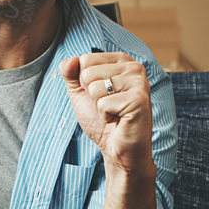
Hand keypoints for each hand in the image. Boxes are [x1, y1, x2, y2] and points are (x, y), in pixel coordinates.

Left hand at [60, 52, 154, 175]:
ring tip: (114, 113)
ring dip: (99, 106)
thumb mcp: (80, 92)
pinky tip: (119, 120)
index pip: (85, 59)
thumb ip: (71, 73)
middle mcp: (133, 67)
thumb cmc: (101, 120)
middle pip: (88, 72)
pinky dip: (105, 116)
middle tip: (108, 106)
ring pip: (94, 87)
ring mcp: (139, 82)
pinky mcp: (139, 99)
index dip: (84, 82)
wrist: (118, 150)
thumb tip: (70, 60)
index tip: (101, 95)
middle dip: (91, 95)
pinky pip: (103, 103)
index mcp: (121, 60)